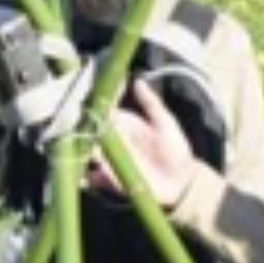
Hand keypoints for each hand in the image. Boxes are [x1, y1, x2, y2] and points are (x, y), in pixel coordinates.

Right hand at [90, 78, 196, 207]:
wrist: (182, 181)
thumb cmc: (176, 150)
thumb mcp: (166, 123)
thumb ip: (151, 103)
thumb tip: (138, 81)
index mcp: (126, 125)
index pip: (105, 113)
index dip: (96, 109)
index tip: (88, 106)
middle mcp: (115, 141)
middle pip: (92, 132)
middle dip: (84, 130)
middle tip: (81, 130)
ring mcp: (111, 160)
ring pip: (89, 152)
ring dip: (83, 150)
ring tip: (85, 151)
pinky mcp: (111, 179)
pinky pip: (93, 178)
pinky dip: (86, 177)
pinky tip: (85, 176)